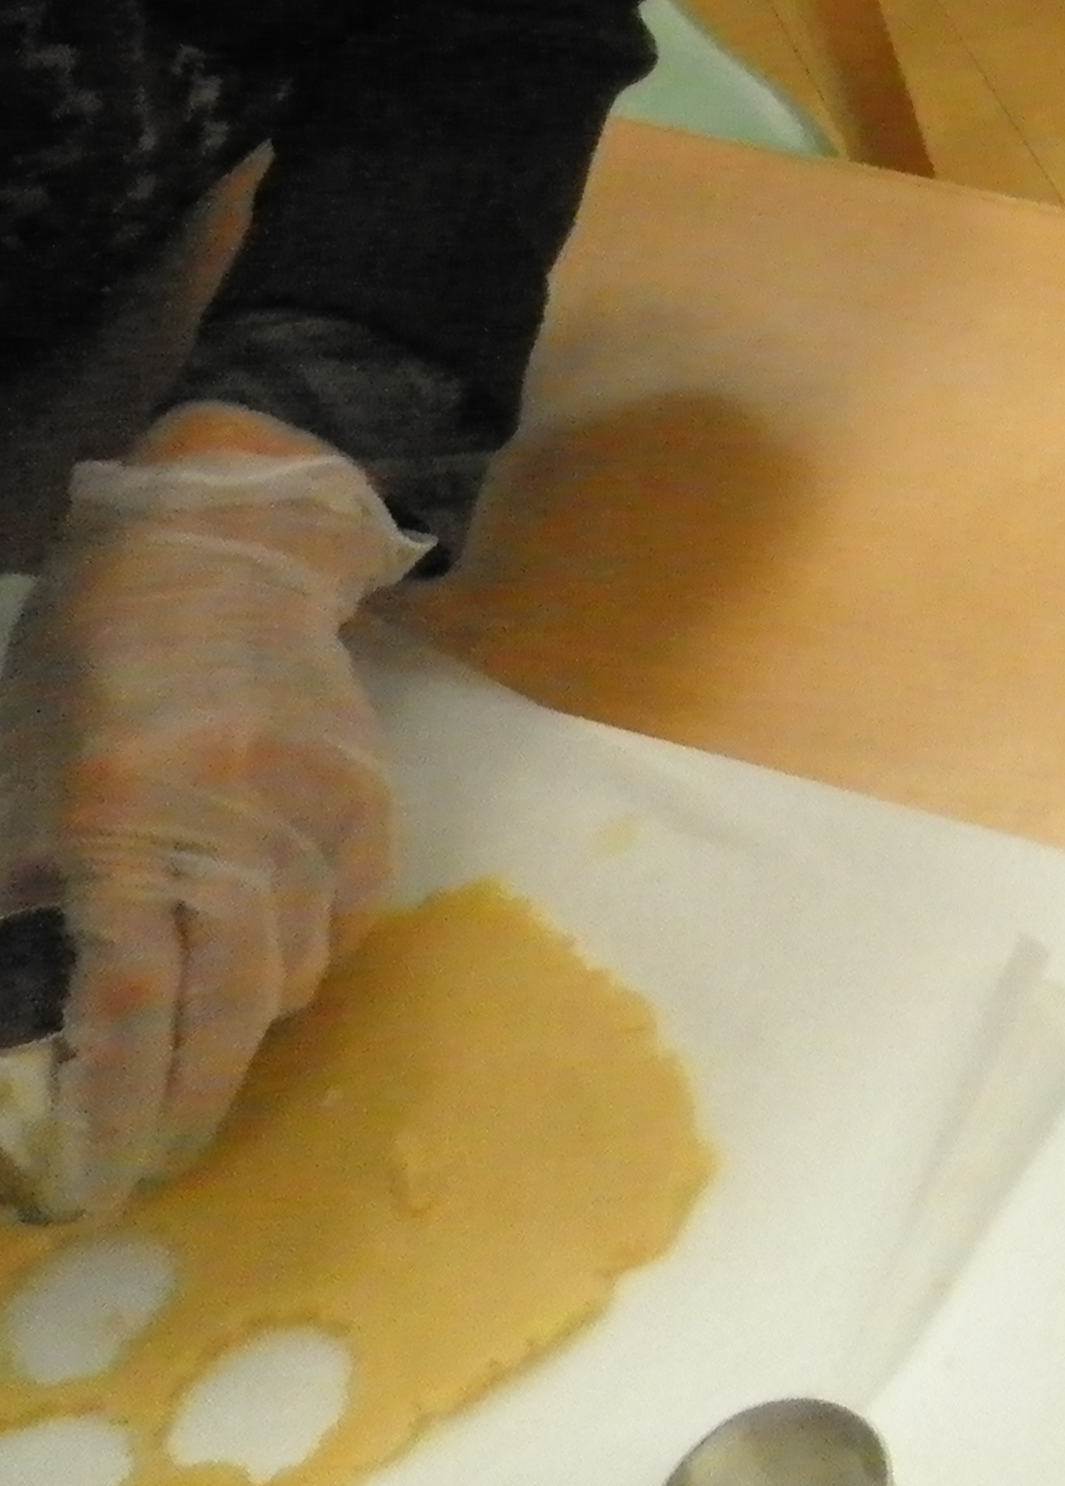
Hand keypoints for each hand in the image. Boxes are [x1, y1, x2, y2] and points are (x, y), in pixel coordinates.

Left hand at [0, 427, 425, 1216]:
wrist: (215, 551)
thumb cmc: (85, 667)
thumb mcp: (13, 780)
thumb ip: (24, 894)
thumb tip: (27, 1025)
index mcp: (120, 811)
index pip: (126, 998)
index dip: (112, 1102)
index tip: (92, 1175)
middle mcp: (230, 812)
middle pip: (226, 1005)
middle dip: (187, 1104)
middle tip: (155, 1165)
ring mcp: (313, 801)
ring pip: (292, 968)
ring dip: (241, 1033)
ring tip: (197, 1066)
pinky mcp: (369, 791)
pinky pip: (347, 918)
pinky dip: (304, 961)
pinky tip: (263, 974)